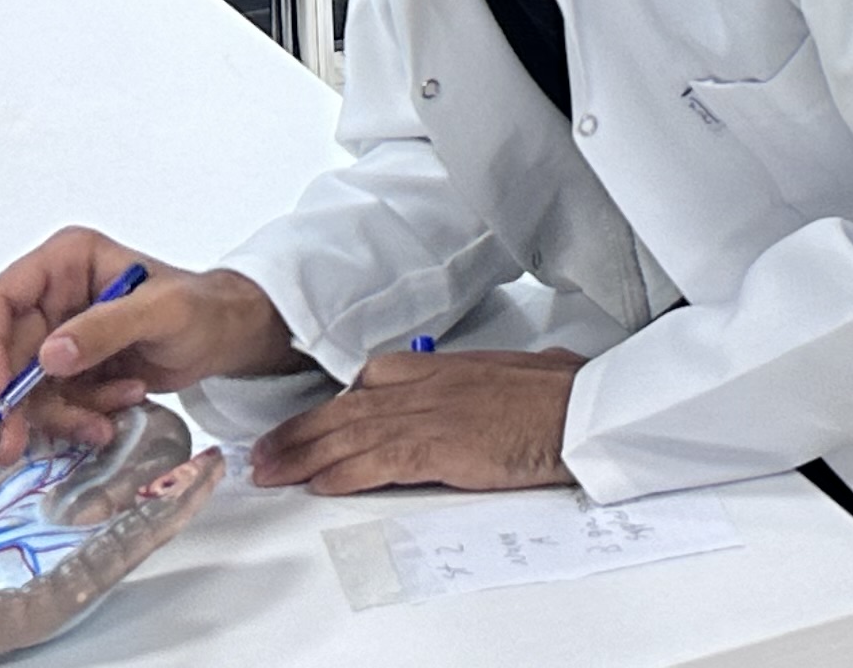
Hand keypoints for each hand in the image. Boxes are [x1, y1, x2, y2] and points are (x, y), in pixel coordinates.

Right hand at [0, 230, 302, 453]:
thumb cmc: (202, 308)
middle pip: (7, 358)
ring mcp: (60, 336)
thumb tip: (48, 356)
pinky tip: (120, 408)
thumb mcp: (161, 312)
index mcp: (66, 263)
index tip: (3, 393)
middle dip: (24, 403)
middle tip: (23, 445)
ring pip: (28, 391)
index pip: (0, 302)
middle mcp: (53, 297)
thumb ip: (106, 328)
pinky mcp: (71, 371)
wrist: (226, 338)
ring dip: (66, 413)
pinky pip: (55, 405)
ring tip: (113, 414)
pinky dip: (82, 417)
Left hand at [251, 347, 583, 496]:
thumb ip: (502, 378)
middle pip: (349, 406)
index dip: (337, 400)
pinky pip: (377, 462)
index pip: (377, 376)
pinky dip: (342, 473)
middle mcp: (432, 386)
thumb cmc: (567, 394)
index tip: (314, 416)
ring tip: (270, 471)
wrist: (586, 411)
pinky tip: (317, 484)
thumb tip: (511, 381)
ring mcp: (433, 415)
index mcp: (451, 367)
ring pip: (351, 434)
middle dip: (301, 430)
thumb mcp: (529, 371)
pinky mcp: (439, 448)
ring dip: (304, 455)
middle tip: (265, 449)